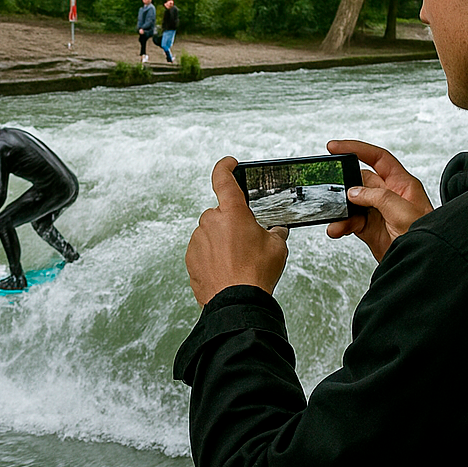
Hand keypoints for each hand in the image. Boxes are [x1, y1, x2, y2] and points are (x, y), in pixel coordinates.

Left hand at [185, 156, 288, 305]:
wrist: (236, 303)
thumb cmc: (256, 274)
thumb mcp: (277, 248)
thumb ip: (275, 233)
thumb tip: (276, 231)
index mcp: (232, 212)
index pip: (223, 179)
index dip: (225, 167)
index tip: (229, 163)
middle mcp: (210, 221)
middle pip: (221, 214)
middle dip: (232, 224)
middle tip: (247, 243)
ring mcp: (197, 239)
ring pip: (211, 233)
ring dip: (222, 241)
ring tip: (238, 262)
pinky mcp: (190, 257)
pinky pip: (202, 250)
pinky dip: (212, 256)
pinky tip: (226, 270)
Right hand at [324, 139, 433, 261]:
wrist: (422, 264)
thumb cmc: (426, 237)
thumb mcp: (403, 212)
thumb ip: (378, 197)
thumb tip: (354, 192)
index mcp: (402, 184)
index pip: (378, 159)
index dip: (358, 149)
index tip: (335, 147)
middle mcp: (390, 196)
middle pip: (361, 181)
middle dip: (344, 186)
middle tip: (329, 189)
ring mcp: (379, 212)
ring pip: (352, 203)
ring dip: (341, 210)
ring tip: (335, 220)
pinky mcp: (371, 229)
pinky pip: (351, 221)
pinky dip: (342, 225)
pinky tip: (337, 229)